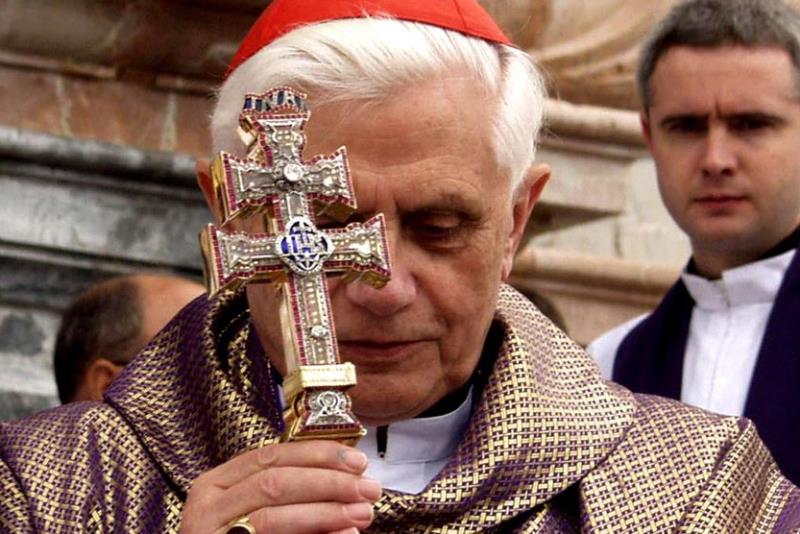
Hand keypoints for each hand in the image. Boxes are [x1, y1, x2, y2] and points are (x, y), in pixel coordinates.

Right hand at [181, 440, 380, 533]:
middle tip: (369, 488)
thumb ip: (294, 494)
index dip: (318, 455)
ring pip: (273, 516)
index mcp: (216, 485)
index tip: (358, 461)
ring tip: (363, 513)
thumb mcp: (256, 512)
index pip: (271, 455)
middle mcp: (206, 508)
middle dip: (329, 482)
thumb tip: (351, 478)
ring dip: (326, 512)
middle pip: (275, 482)